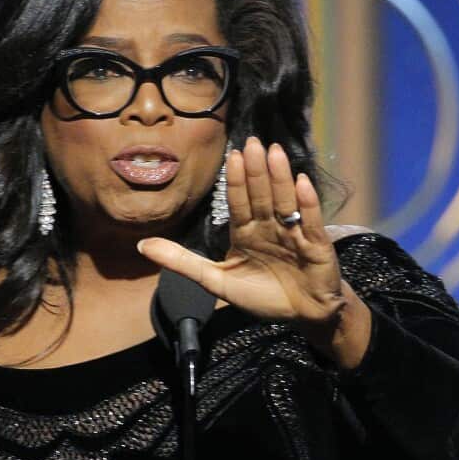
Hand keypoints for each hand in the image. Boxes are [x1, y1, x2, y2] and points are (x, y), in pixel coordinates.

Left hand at [138, 137, 366, 357]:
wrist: (303, 316)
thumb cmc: (262, 296)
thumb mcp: (216, 281)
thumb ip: (181, 262)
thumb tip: (141, 245)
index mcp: (246, 232)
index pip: (239, 202)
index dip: (236, 180)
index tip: (231, 155)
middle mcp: (270, 226)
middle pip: (261, 195)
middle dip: (257, 171)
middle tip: (252, 142)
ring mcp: (294, 233)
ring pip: (285, 201)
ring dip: (280, 178)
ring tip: (275, 153)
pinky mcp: (317, 245)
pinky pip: (310, 221)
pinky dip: (307, 203)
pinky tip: (302, 182)